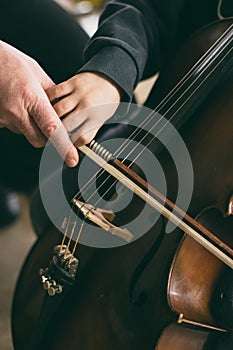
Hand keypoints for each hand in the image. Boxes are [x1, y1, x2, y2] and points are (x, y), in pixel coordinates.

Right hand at [0, 41, 77, 166]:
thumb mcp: (38, 74)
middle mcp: (17, 111)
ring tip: (26, 105)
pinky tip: (16, 105)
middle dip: (48, 137)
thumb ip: (53, 95)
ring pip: (26, 133)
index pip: (52, 129)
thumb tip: (64, 109)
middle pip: (40, 140)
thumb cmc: (10, 63)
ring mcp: (4, 118)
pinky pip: (13, 127)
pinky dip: (19, 121)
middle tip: (49, 124)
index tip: (72, 158)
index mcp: (32, 98)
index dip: (64, 146)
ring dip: (31, 126)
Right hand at [46, 72, 120, 157]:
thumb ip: (86, 131)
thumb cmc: (104, 103)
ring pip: (58, 110)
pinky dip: (47, 100)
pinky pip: (55, 93)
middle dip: (57, 132)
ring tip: (47, 121)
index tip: (66, 146)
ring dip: (50, 117)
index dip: (72, 145)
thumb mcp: (100, 120)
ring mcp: (80, 94)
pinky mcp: (72, 83)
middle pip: (67, 125)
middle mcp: (88, 107)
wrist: (109, 80)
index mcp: (97, 119)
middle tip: (52, 135)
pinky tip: (46, 105)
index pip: (82, 137)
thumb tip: (72, 145)